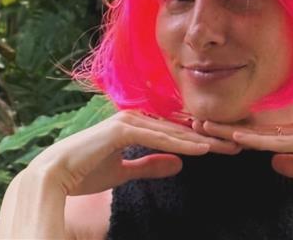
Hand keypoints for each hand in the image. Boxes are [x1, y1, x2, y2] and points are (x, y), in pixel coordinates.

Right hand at [26, 110, 240, 196]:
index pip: (175, 133)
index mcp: (137, 126)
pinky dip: (181, 144)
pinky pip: (158, 138)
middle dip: (208, 137)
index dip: (200, 140)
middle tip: (236, 143)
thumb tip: (178, 164)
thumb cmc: (86, 171)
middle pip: (180, 129)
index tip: (223, 148)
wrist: (56, 173)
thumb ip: (151, 165)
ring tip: (227, 146)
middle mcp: (136, 119)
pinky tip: (202, 150)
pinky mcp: (122, 130)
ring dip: (201, 139)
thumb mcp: (126, 171)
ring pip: (173, 132)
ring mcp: (129, 122)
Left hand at [192, 118, 292, 186]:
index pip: (258, 136)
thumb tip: (273, 164)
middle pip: (251, 130)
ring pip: (259, 133)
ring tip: (204, 126)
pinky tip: (239, 138)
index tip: (210, 133)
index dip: (233, 134)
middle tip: (193, 123)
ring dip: (230, 130)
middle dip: (222, 128)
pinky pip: (281, 142)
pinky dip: (258, 140)